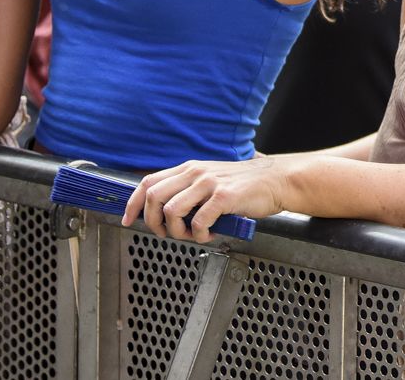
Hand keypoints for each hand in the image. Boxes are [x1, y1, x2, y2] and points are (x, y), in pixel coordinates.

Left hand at [125, 156, 286, 244]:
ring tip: (192, 235)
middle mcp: (196, 171)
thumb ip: (189, 187)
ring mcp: (209, 183)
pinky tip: (209, 234)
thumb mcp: (210, 178)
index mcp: (189, 167)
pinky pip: (198, 222)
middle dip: (153, 222)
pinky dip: (199, 235)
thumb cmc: (243, 185)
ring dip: (177, 232)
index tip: (128, 220)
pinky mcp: (224, 196)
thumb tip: (163, 206)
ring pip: (172, 211)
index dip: (133, 203)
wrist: (275, 180)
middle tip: (165, 234)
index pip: (149, 182)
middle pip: (154, 197)